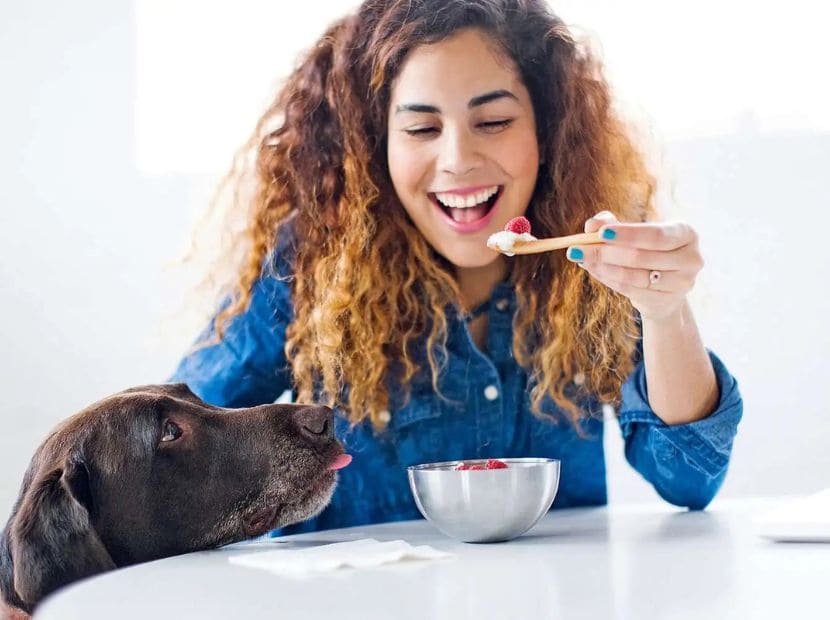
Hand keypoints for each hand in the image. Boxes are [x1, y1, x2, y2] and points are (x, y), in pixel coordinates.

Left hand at [566, 211, 703, 320]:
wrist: (664, 286)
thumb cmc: (647, 250)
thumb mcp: (632, 233)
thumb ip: (610, 223)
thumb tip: (591, 224)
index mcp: (686, 232)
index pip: (655, 235)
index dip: (627, 234)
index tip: (599, 234)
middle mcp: (690, 258)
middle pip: (641, 257)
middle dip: (605, 252)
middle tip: (575, 249)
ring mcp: (682, 283)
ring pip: (633, 276)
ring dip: (602, 267)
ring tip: (581, 259)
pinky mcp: (668, 301)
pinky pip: (630, 290)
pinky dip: (608, 279)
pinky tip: (594, 270)